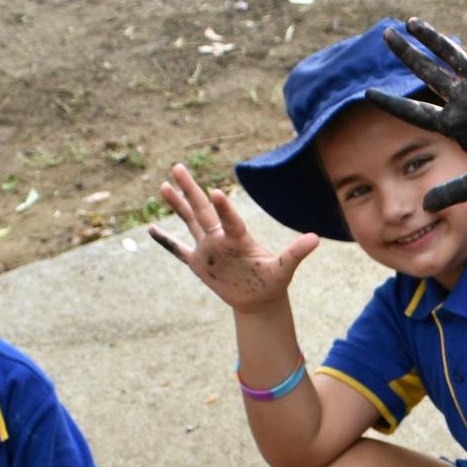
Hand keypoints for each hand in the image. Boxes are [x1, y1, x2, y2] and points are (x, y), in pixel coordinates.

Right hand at [150, 163, 318, 312]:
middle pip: (202, 210)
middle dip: (190, 190)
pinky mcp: (199, 263)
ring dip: (176, 206)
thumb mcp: (284, 270)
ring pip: (189, 222)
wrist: (259, 299)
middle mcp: (220, 238)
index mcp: (239, 238)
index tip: (215, 192)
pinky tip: (151, 229)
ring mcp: (208, 249)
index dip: (224, 208)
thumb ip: (295, 253)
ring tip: (164, 186)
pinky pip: (178, 250)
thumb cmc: (273, 282)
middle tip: (178, 167)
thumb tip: (315, 238)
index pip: (229, 220)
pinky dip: (165, 241)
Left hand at [366, 0, 466, 210]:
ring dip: (435, 40)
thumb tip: (425, 207)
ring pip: (454, 57)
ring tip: (412, 22)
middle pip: (429, 75)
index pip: (416, 112)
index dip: (392, 103)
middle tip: (385, 36)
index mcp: (455, 124)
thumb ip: (453, 193)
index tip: (367, 92)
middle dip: (407, 56)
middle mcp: (465, 100)